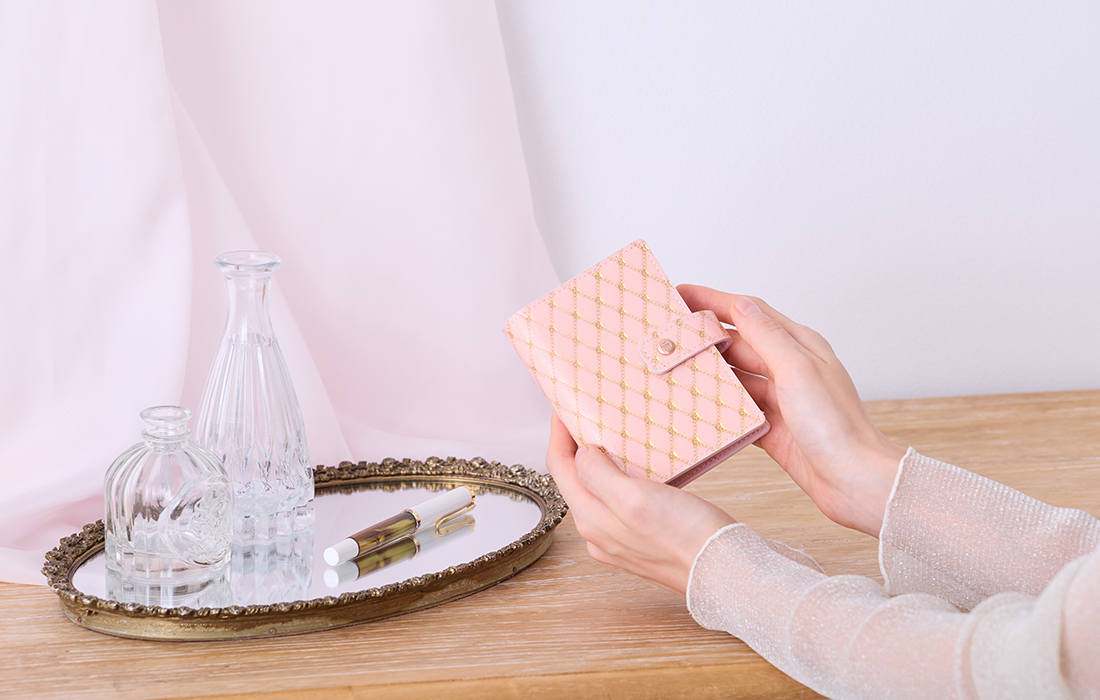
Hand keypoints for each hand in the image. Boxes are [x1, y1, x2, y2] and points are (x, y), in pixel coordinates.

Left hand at [545, 412, 735, 595]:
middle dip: (577, 446)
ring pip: (598, 490)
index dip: (559, 433)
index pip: (560, 467)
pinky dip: (622, 478)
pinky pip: (621, 501)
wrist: (724, 570)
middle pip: (575, 479)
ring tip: (611, 434)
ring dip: (600, 461)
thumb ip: (598, 476)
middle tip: (586, 416)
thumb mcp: (634, 499)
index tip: (564, 405)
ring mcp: (620, 537)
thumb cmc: (685, 538)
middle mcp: (599, 531)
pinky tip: (639, 468)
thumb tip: (581, 455)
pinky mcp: (642, 539)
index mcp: (591, 519)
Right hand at [678, 284, 904, 536]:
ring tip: (672, 366)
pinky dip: (715, 406)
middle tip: (667, 332)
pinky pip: (736, 410)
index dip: (713, 299)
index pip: (749, 311)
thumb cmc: (836, 426)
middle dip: (702, 336)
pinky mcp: (772, 429)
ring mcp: (780, 399)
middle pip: (737, 343)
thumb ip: (766, 335)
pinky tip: (694, 406)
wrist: (855, 481)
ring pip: (734, 377)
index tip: (680, 292)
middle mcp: (789, 368)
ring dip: (706, 371)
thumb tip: (738, 303)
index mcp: (799, 345)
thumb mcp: (797, 370)